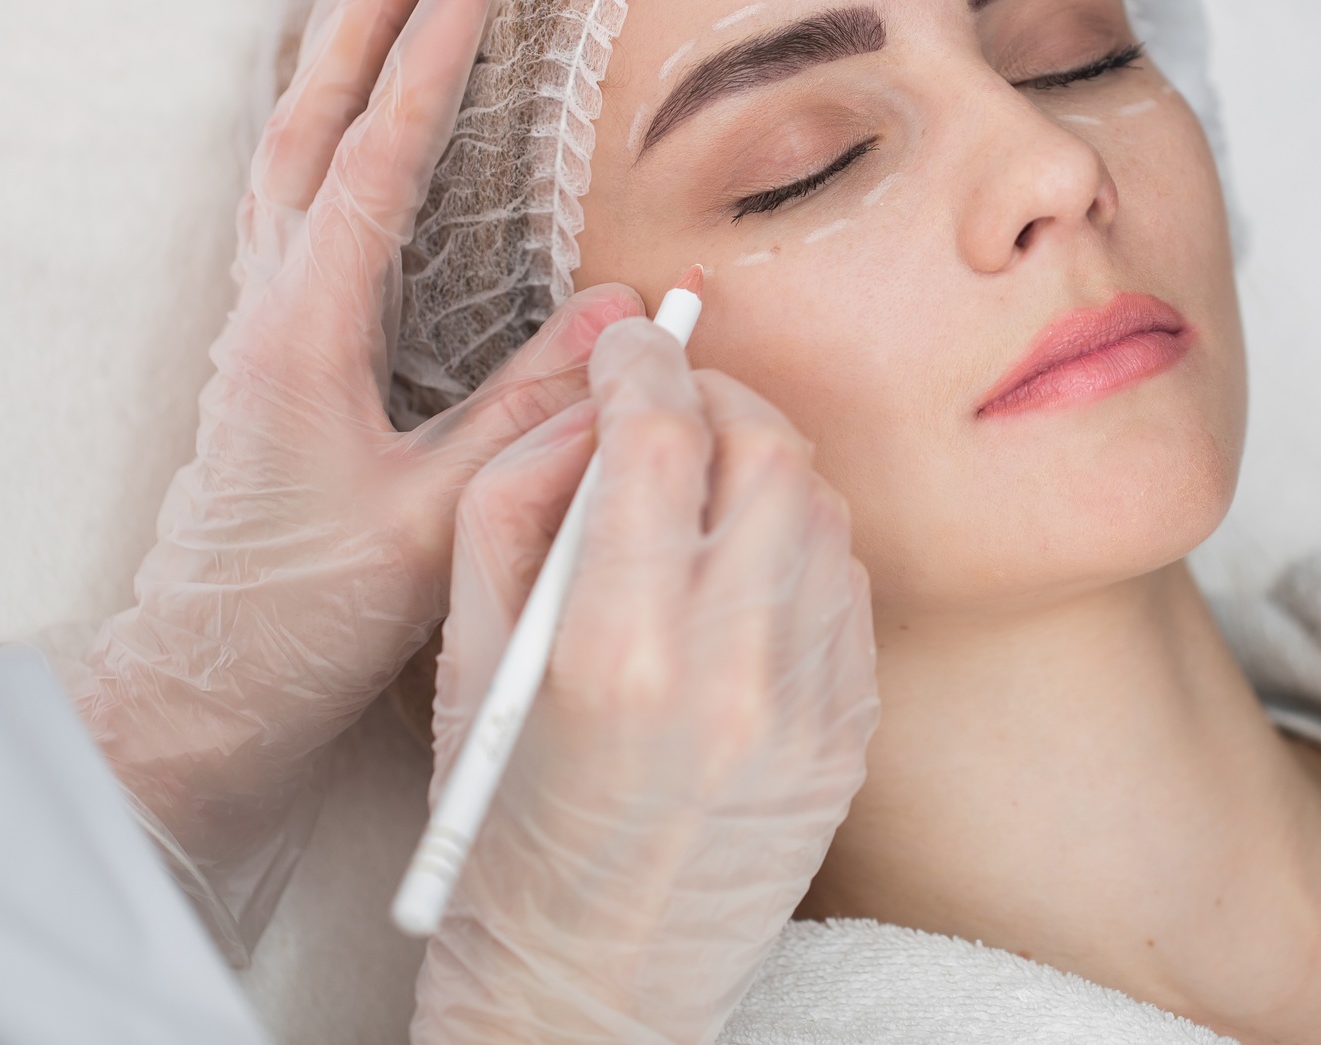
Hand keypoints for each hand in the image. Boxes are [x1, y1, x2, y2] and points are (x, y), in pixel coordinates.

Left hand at [62, 0, 641, 889]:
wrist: (199, 685)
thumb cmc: (303, 617)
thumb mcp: (432, 524)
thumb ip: (526, 417)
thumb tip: (618, 314)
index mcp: (304, 336)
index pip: (372, 163)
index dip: (427, 61)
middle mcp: (268, 311)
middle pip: (308, 122)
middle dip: (365, 12)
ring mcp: (259, 327)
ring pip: (285, 154)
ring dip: (336, 56)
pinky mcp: (267, 354)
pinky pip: (287, 205)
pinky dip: (319, 130)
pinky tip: (345, 121)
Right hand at [413, 319, 879, 1043]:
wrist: (593, 975)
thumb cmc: (507, 823)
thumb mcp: (469, 658)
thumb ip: (518, 505)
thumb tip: (592, 405)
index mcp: (618, 652)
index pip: (659, 439)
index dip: (643, 364)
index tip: (630, 344)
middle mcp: (733, 673)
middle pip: (767, 452)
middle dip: (717, 399)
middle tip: (672, 406)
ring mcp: (810, 707)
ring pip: (821, 510)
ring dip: (762, 470)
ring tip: (702, 492)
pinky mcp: (851, 733)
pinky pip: (846, 585)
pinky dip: (797, 547)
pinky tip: (740, 573)